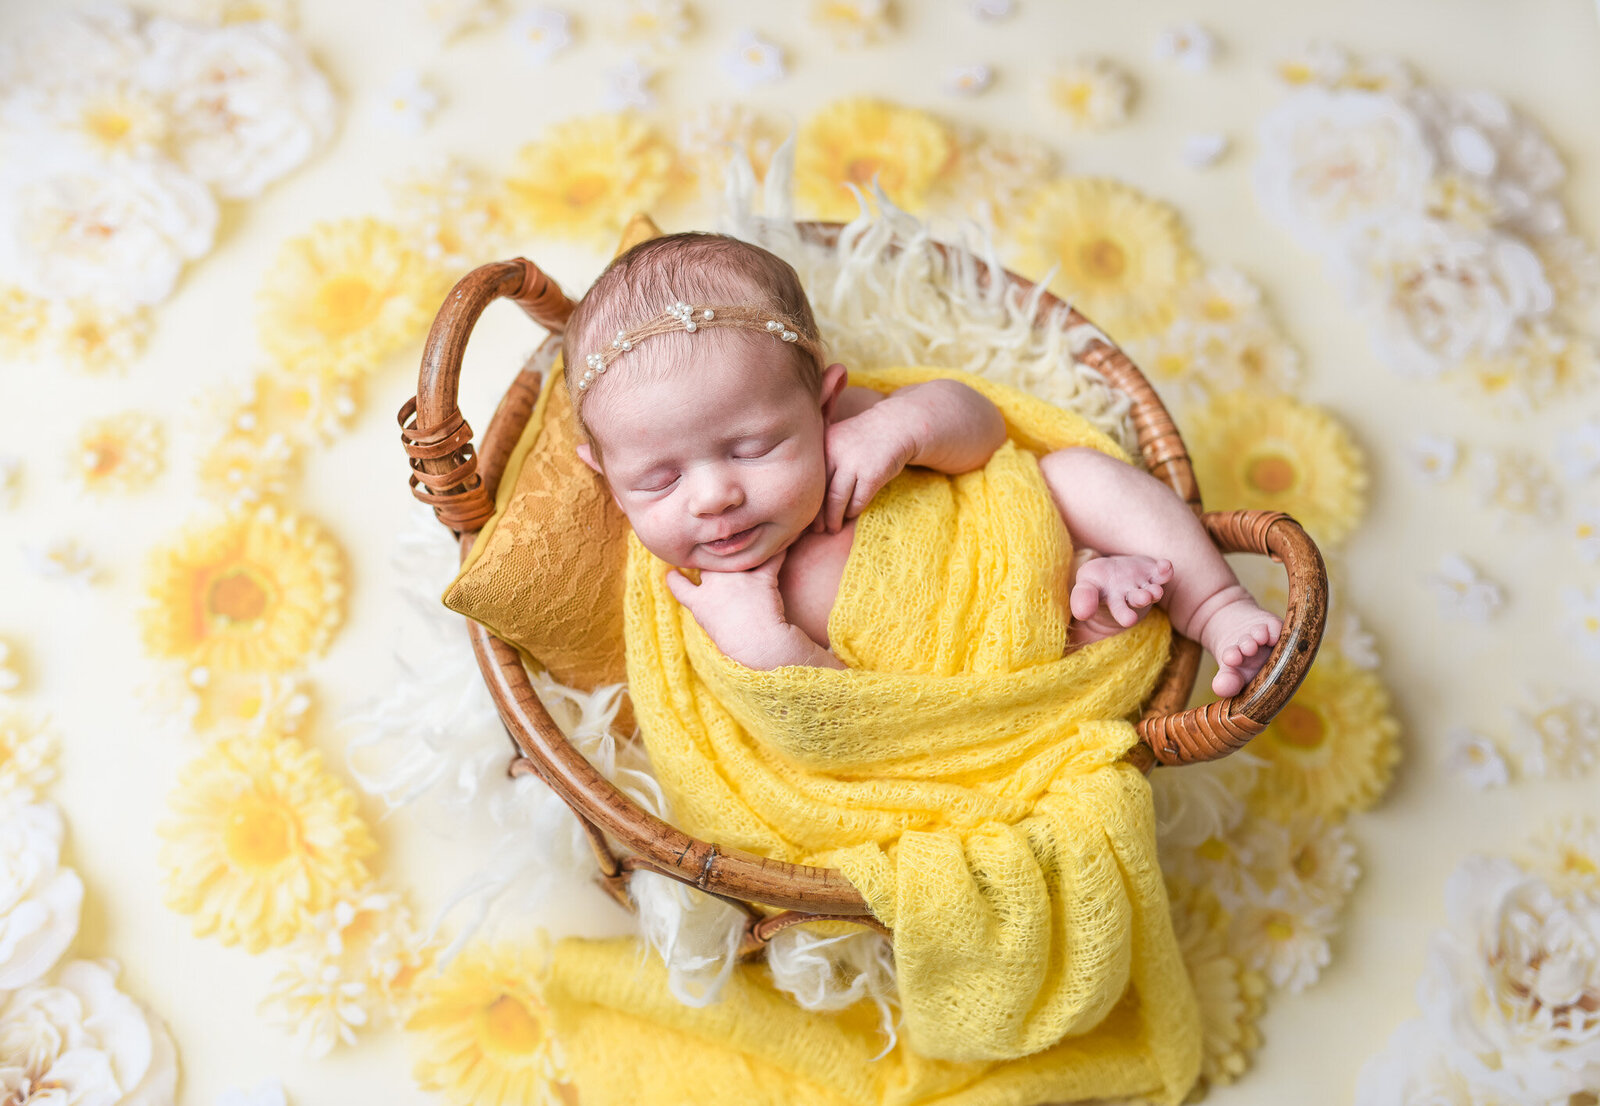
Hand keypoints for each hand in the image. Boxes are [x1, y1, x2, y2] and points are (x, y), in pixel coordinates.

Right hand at [665, 550, 790, 664]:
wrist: (760, 647)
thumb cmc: (737, 647)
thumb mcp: (712, 631)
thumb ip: (707, 612)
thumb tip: (706, 604)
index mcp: (699, 602)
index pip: (679, 585)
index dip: (675, 578)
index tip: (672, 572)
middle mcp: (715, 584)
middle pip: (710, 562)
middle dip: (713, 560)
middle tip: (721, 558)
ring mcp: (738, 578)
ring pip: (739, 552)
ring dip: (745, 546)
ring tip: (753, 534)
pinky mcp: (762, 577)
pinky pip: (772, 556)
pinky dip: (780, 547)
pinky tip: (785, 538)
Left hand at [813, 411, 916, 532]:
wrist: (894, 426)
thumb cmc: (861, 440)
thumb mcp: (836, 442)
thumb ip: (822, 463)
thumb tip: (805, 497)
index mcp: (822, 445)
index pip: (808, 481)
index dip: (806, 501)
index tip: (804, 517)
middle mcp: (834, 452)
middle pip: (819, 492)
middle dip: (818, 515)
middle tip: (817, 529)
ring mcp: (854, 463)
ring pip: (837, 500)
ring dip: (834, 519)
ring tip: (833, 528)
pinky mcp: (872, 474)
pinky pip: (858, 501)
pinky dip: (853, 511)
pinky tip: (851, 514)